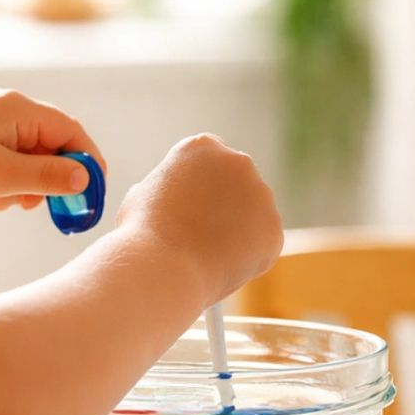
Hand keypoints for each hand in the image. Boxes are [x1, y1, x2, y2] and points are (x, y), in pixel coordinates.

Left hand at [0, 89, 106, 223]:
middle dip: (56, 178)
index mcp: (15, 108)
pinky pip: (9, 170)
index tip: (94, 194)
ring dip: (30, 188)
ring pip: (31, 162)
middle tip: (59, 210)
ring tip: (11, 204)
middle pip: (52, 145)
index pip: (69, 130)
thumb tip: (85, 178)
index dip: (87, 161)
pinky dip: (10, 189)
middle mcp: (3, 114)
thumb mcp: (4, 176)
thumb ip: (49, 176)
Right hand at [116, 134, 282, 300]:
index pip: (209, 162)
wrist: (163, 267)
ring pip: (252, 215)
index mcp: (201, 147)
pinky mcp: (273, 228)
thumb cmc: (142, 234)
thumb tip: (169, 195)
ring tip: (204, 254)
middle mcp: (237, 162)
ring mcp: (260, 194)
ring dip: (237, 230)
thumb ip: (165, 189)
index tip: (189, 208)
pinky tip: (220, 265)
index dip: (198, 188)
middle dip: (224, 206)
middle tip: (200, 235)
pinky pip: (262, 243)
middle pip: (236, 183)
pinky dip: (247, 257)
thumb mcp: (142, 196)